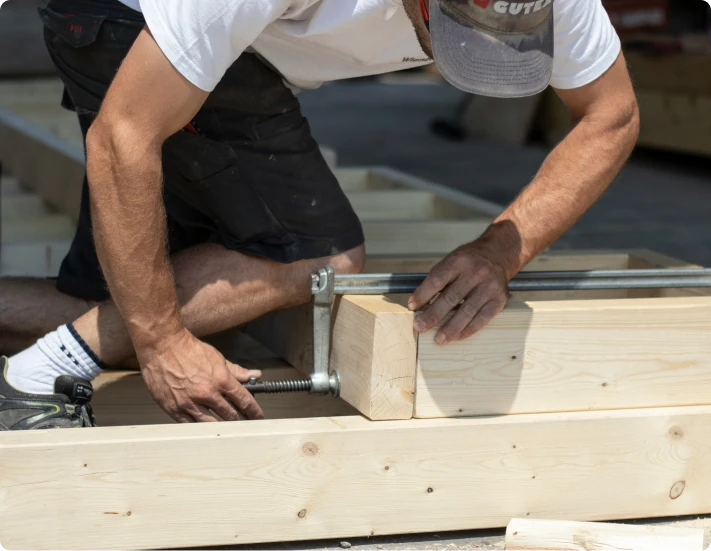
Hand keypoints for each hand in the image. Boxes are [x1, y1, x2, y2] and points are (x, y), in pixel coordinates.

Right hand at [138, 329, 263, 421]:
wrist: (162, 346)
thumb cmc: (188, 350)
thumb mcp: (217, 357)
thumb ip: (236, 371)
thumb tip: (254, 376)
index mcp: (221, 380)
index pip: (244, 401)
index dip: (254, 411)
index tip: (257, 416)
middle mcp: (207, 394)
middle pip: (230, 415)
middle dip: (240, 420)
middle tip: (244, 423)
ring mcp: (190, 403)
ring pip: (211, 424)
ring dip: (221, 426)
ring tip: (226, 427)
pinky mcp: (174, 408)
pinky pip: (190, 425)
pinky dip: (199, 427)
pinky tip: (205, 427)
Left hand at [408, 243, 509, 343]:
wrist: (498, 254)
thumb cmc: (469, 260)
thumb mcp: (451, 261)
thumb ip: (437, 280)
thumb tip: (419, 305)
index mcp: (459, 261)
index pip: (437, 280)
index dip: (423, 295)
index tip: (412, 307)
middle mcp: (476, 273)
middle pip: (451, 298)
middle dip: (433, 315)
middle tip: (419, 327)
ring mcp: (489, 287)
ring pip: (467, 311)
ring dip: (451, 328)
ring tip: (439, 339)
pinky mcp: (499, 300)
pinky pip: (482, 319)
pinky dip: (468, 329)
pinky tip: (457, 337)